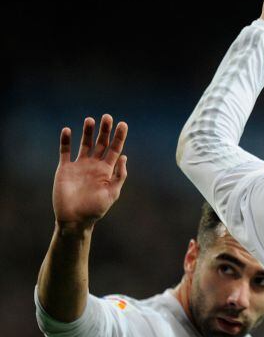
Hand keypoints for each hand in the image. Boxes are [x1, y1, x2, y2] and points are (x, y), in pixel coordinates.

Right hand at [53, 115, 127, 230]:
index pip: (115, 149)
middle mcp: (94, 165)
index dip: (119, 137)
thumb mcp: (112, 192)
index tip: (123, 124)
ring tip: (90, 120)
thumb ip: (119, 175)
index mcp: (107, 170)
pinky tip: (68, 130)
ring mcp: (79, 166)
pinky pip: (65, 152)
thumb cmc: (96, 209)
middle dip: (104, 130)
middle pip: (101, 143)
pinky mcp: (65, 169)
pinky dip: (66, 141)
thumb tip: (124, 156)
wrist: (74, 219)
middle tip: (107, 117)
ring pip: (84, 144)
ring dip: (87, 132)